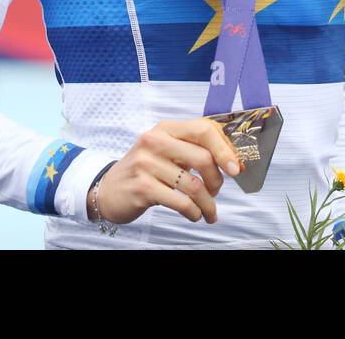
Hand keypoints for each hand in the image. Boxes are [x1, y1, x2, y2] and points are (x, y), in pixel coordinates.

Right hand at [86, 118, 241, 224]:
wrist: (108, 190)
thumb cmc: (145, 170)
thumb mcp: (166, 151)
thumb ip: (193, 150)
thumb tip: (232, 161)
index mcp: (166, 128)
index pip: (204, 129)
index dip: (225, 149)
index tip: (236, 168)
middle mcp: (154, 141)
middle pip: (203, 157)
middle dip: (217, 180)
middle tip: (217, 192)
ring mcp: (146, 164)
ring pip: (194, 185)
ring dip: (208, 203)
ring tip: (209, 212)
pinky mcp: (142, 187)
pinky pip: (181, 202)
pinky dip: (193, 212)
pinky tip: (194, 215)